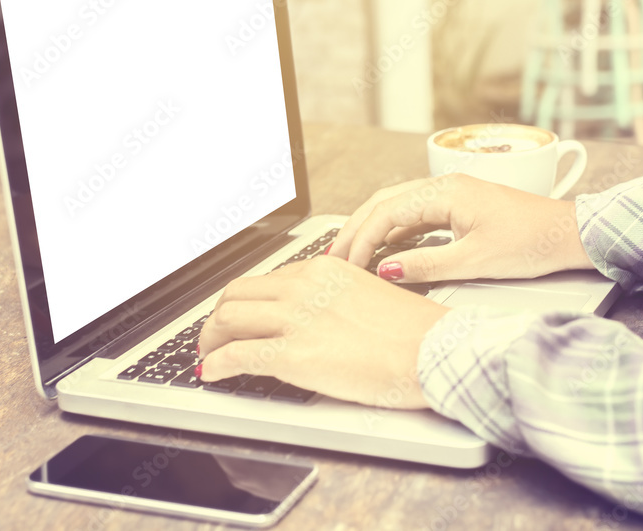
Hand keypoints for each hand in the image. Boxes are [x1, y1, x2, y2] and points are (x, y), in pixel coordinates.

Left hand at [198, 255, 447, 407]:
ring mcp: (295, 319)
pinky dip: (216, 365)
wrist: (434, 353)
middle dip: (218, 317)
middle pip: (237, 294)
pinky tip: (211, 374)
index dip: (244, 301)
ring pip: (228, 320)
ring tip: (208, 355)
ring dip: (210, 340)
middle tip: (214, 336)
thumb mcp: (368, 294)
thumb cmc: (414, 332)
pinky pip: (236, 356)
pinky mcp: (293, 355)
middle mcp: (303, 287)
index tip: (239, 316)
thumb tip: (313, 317)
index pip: (266, 280)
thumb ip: (333, 298)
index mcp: (322, 269)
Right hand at [327, 173, 594, 282]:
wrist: (570, 235)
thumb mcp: (475, 262)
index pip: (386, 212)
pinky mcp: (459, 206)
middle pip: (384, 202)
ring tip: (350, 252)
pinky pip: (415, 214)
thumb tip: (387, 269)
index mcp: (445, 192)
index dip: (361, 239)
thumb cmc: (531, 243)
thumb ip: (426, 265)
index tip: (347, 266)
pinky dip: (393, 230)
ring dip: (371, 228)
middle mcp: (444, 186)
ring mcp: (451, 194)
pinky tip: (384, 248)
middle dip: (356, 229)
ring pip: (397, 206)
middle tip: (334, 257)